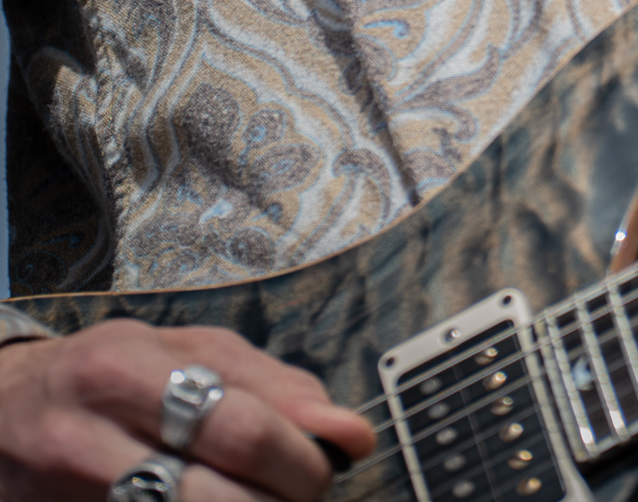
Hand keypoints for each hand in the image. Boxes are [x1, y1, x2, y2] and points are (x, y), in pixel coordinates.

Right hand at [0, 320, 372, 501]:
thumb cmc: (101, 376)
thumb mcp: (177, 350)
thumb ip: (266, 383)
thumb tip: (348, 432)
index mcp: (124, 372)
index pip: (241, 427)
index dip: (302, 457)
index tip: (329, 463)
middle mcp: (87, 444)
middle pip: (222, 497)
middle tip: (302, 494)